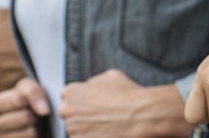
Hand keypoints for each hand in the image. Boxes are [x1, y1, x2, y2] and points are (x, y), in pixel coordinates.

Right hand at [0, 78, 48, 136]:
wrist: (17, 123)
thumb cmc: (20, 103)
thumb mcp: (24, 88)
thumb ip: (33, 92)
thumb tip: (44, 111)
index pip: (18, 99)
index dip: (29, 100)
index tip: (25, 102)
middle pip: (25, 118)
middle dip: (32, 115)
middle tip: (27, 116)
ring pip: (30, 133)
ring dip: (34, 128)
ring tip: (26, 126)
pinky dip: (33, 137)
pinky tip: (24, 134)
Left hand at [61, 69, 192, 136]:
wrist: (141, 116)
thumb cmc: (127, 96)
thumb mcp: (109, 76)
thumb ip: (92, 82)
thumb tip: (89, 87)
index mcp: (71, 93)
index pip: (68, 96)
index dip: (81, 100)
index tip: (91, 103)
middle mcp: (67, 112)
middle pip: (70, 114)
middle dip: (82, 115)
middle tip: (100, 115)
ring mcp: (73, 130)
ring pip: (77, 130)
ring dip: (88, 128)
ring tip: (107, 123)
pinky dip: (94, 136)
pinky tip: (108, 131)